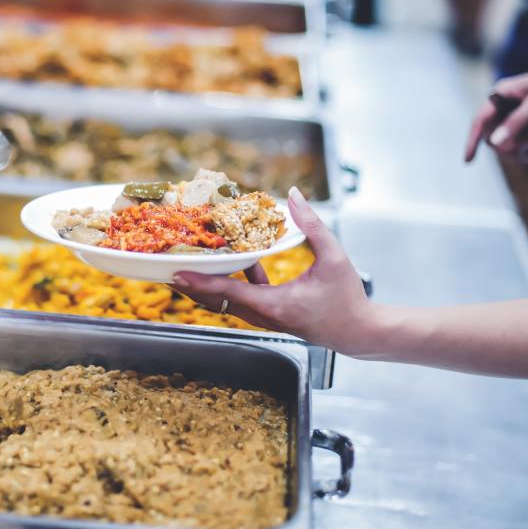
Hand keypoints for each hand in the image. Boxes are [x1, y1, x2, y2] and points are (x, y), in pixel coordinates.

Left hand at [171, 188, 372, 350]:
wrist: (360, 332)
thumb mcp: (334, 258)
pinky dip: (236, 284)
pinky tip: (247, 262)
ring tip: (191, 266)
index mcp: (273, 305)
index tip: (176, 273)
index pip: (227, 292)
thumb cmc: (348, 299)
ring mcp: (267, 320)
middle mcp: (264, 316)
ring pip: (228, 303)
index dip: (199, 281)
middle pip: (217, 301)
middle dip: (192, 285)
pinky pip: (245, 300)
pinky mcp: (272, 318)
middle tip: (168, 269)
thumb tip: (294, 196)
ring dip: (209, 285)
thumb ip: (313, 226)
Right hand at [464, 58, 527, 162]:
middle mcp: (505, 107)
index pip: (480, 121)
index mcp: (501, 94)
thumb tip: (495, 144)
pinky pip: (523, 147)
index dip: (473, 141)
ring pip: (509, 146)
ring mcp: (518, 118)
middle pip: (494, 138)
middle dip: (512, 144)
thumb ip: (517, 122)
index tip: (468, 161)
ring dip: (526, 147)